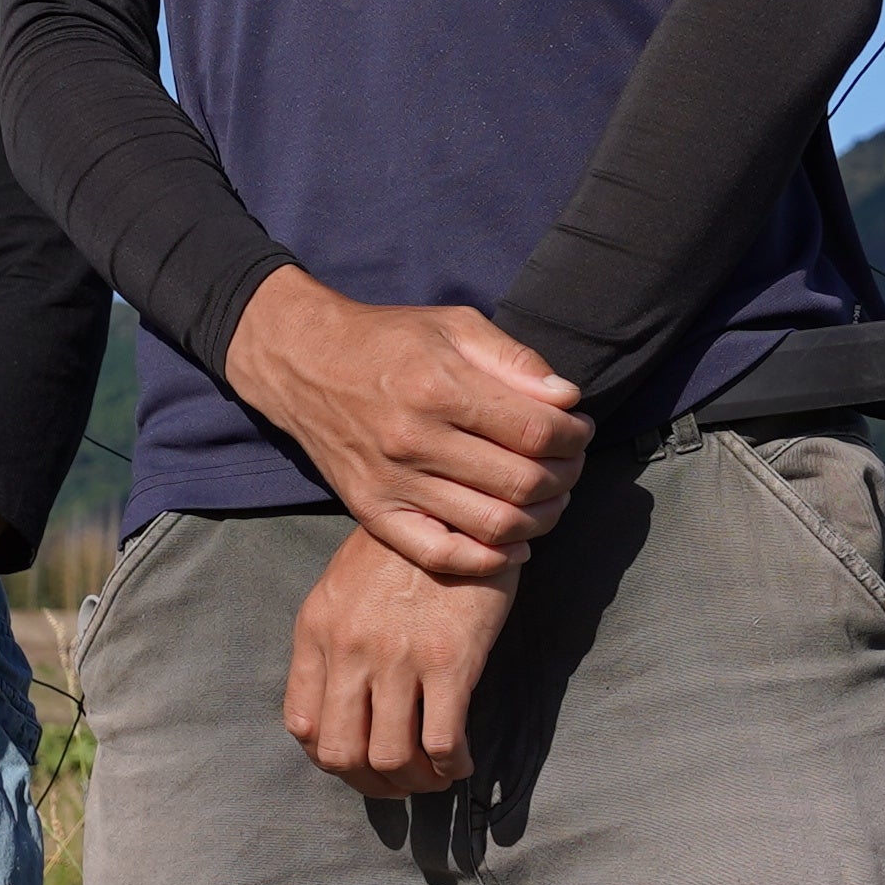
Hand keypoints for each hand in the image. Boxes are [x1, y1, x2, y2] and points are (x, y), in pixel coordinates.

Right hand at [226, 277, 589, 579]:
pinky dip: (488, 560)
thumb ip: (515, 361)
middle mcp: (414, 440)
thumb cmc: (389, 339)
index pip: (536, 432)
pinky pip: (441, 555)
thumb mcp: (455, 324)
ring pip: (493, 524)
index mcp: (438, 387)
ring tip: (550, 498)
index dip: (574, 437)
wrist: (305, 362)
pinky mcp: (373, 512)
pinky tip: (513, 545)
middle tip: (571, 464)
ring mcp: (392, 482)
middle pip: (522, 482)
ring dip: (541, 519)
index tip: (579, 429)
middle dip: (566, 476)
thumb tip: (567, 400)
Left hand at [282, 527, 514, 801]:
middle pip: (340, 753)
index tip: (358, 761)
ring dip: (414, 782)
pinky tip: (461, 762)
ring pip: (390, 758)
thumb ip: (332, 641)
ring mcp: (397, 659)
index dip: (329, 757)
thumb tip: (341, 704)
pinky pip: (441, 742)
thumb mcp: (343, 586)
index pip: (302, 724)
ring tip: (433, 774)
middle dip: (370, 782)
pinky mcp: (449, 663)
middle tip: (398, 781)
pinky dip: (451, 766)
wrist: (457, 508)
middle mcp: (348, 650)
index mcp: (316, 631)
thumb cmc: (403, 549)